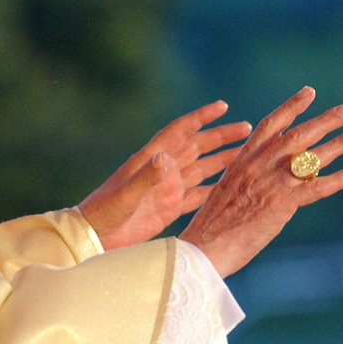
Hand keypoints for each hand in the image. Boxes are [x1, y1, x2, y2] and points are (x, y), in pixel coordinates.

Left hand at [78, 101, 250, 250]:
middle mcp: (164, 169)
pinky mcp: (170, 207)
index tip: (222, 106)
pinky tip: (231, 185)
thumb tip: (166, 158)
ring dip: (222, 159)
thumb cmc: (104, 211)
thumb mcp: (125, 194)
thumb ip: (147, 177)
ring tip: (245, 152)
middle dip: (221, 136)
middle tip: (247, 129)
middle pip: (198, 147)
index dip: (201, 117)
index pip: (181, 131)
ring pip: (202, 168)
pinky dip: (215, 188)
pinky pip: (198, 194)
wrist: (95, 237)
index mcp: (152, 158)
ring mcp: (168, 188)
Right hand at [179, 87, 342, 277]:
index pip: (271, 124)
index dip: (292, 107)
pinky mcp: (282, 204)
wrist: (205, 246)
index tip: (309, 93)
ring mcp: (271, 183)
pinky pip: (317, 187)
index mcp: (243, 159)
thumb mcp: (227, 189)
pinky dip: (340, 178)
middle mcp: (259, 165)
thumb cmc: (213, 225)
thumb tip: (271, 175)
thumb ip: (250, 177)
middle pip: (298, 135)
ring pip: (311, 157)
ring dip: (337, 144)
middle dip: (325, 120)